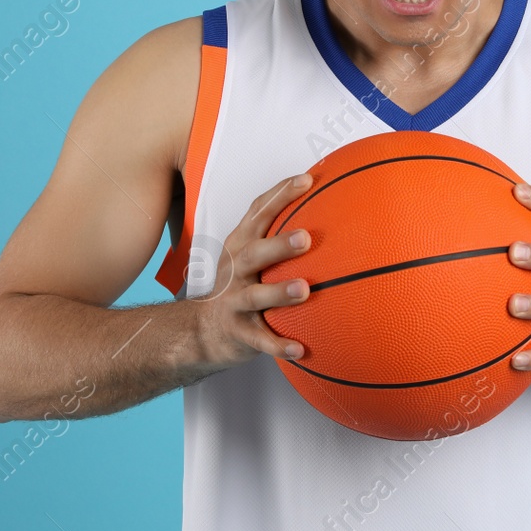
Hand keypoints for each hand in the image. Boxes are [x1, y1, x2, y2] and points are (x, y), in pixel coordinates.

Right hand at [191, 173, 314, 369]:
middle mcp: (235, 269)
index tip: (307, 180)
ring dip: (280, 293)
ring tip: (305, 289)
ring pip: (256, 296)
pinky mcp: (238, 332)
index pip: (258, 213)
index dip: (280, 195)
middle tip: (306, 238)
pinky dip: (279, 345)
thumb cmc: (239, 284)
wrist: (201, 329)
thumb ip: (278, 232)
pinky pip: (260, 340)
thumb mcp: (249, 253)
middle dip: (279, 245)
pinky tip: (301, 350)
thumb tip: (328, 201)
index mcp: (241, 244)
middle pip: (254, 253)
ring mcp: (234, 301)